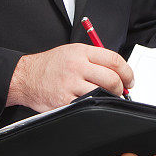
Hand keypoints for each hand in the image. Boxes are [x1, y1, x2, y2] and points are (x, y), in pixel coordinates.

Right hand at [6, 43, 132, 111]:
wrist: (26, 76)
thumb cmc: (50, 64)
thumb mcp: (72, 51)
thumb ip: (94, 57)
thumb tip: (117, 69)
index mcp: (81, 52)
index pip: (114, 59)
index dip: (127, 71)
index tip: (129, 79)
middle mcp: (77, 66)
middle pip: (111, 78)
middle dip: (121, 87)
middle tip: (121, 90)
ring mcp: (71, 83)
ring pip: (101, 92)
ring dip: (109, 97)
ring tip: (107, 96)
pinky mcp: (64, 99)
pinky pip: (87, 103)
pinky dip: (93, 104)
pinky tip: (92, 102)